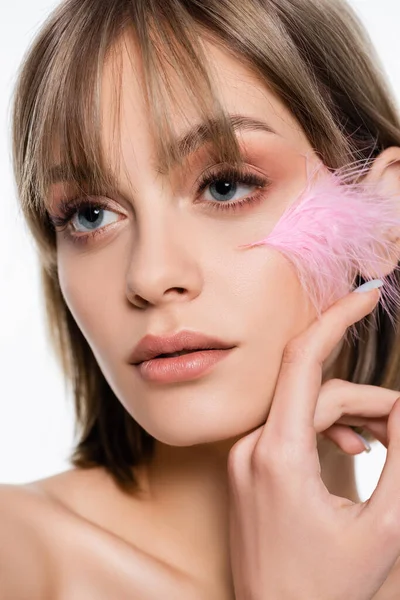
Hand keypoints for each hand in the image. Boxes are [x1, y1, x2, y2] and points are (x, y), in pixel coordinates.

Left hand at [227, 286, 399, 599]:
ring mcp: (244, 457)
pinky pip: (290, 430)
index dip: (337, 319)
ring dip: (349, 419)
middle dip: (369, 402)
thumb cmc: (328, 591)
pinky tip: (354, 453)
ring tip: (385, 445)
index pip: (304, 360)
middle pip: (318, 394)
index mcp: (278, 455)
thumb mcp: (384, 526)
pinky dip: (325, 433)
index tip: (368, 295)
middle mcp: (251, 448)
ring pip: (305, 412)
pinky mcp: (247, 468)